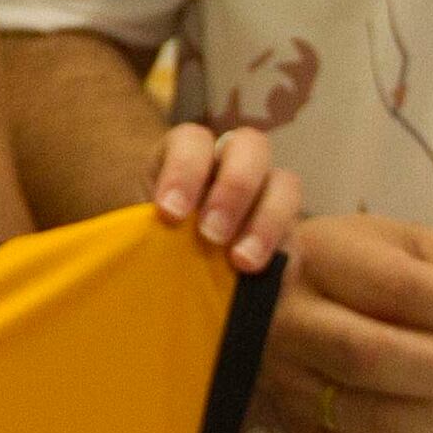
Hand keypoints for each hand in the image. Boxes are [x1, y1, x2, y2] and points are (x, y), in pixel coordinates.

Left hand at [148, 123, 303, 269]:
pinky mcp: (286, 235)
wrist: (176, 292)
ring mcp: (265, 198)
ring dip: (265, 220)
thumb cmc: (150, 254)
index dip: (184, 170)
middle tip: (211, 235)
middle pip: (250, 145)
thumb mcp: (138, 239)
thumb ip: (143, 234)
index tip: (168, 213)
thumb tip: (138, 248)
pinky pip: (295, 233)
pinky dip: (278, 251)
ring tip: (240, 261)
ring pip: (285, 183)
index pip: (192, 141)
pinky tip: (257, 274)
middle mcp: (232, 167)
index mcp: (187, 159)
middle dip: (233, 187)